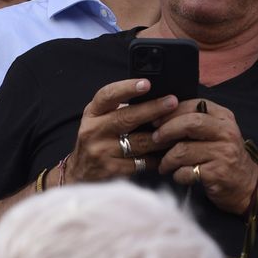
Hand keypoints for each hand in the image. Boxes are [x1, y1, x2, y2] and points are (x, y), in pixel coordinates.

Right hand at [62, 79, 178, 185]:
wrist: (79, 173)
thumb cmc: (96, 141)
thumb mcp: (98, 120)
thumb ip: (117, 108)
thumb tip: (152, 97)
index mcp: (92, 113)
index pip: (107, 95)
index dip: (127, 88)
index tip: (146, 84)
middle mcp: (94, 131)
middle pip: (127, 117)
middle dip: (153, 108)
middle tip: (172, 102)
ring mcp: (102, 152)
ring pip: (139, 142)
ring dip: (161, 135)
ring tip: (178, 128)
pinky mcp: (112, 170)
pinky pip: (141, 162)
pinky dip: (156, 157)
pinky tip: (166, 152)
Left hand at [149, 100, 257, 216]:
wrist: (247, 186)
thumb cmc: (225, 157)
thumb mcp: (218, 133)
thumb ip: (197, 122)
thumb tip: (162, 116)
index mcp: (224, 118)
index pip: (196, 105)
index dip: (172, 111)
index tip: (157, 120)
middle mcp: (226, 133)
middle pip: (190, 123)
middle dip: (166, 131)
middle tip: (155, 139)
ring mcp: (223, 153)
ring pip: (183, 149)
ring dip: (167, 159)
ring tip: (164, 165)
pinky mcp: (217, 173)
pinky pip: (186, 171)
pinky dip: (177, 174)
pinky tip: (178, 175)